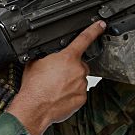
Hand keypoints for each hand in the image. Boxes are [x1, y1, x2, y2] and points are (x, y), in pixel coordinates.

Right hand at [7, 20, 105, 134]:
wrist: (34, 108)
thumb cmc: (34, 87)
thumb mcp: (35, 62)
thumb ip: (48, 55)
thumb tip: (48, 54)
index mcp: (68, 57)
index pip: (84, 39)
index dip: (94, 30)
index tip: (101, 25)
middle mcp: (78, 69)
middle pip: (79, 64)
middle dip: (71, 68)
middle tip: (57, 75)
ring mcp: (81, 84)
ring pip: (79, 79)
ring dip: (71, 81)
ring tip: (55, 87)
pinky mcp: (82, 98)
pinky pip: (79, 92)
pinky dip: (71, 94)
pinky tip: (59, 95)